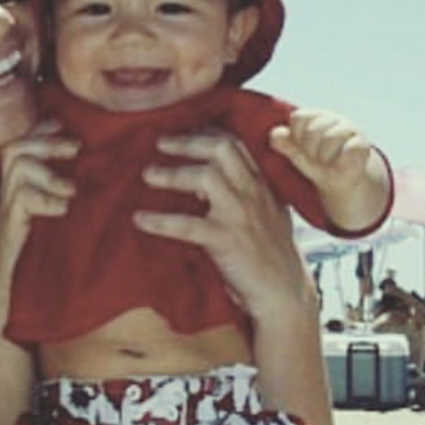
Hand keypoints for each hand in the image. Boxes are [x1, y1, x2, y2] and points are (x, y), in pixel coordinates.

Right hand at [0, 119, 78, 276]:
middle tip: (76, 147)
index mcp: (15, 184)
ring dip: (48, 173)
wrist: (4, 285)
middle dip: (45, 142)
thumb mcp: (46, 215)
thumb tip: (91, 174)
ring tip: (71, 189)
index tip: (62, 123)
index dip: (38, 128)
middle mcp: (6, 191)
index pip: (19, 143)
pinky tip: (63, 209)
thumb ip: (58, 192)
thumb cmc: (31, 251)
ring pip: (18, 168)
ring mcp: (4, 208)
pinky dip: (46, 200)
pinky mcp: (7, 227)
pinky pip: (22, 200)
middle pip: (14, 148)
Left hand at [133, 129, 316, 328]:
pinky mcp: (225, 240)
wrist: (284, 293)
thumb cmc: (274, 255)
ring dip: (172, 173)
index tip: (185, 131)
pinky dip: (159, 220)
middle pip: (222, 148)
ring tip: (148, 175)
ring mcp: (239, 215)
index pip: (236, 144)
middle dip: (188, 141)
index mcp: (261, 185)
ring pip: (206, 177)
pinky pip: (187, 225)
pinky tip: (139, 220)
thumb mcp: (268, 214)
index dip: (208, 133)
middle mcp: (253, 193)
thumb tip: (205, 180)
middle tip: (161, 143)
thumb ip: (245, 193)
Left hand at [269, 108, 372, 195]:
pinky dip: (341, 162)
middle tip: (317, 159)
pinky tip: (341, 165)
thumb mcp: (298, 155)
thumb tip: (274, 134)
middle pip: (312, 130)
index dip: (296, 136)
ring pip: (330, 138)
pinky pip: (348, 150)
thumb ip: (285, 144)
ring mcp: (350, 129)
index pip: (298, 117)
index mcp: (314, 118)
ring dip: (325, 157)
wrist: (345, 181)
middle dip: (310, 151)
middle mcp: (333, 119)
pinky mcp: (362, 143)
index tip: (302, 148)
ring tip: (328, 162)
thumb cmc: (318, 164)